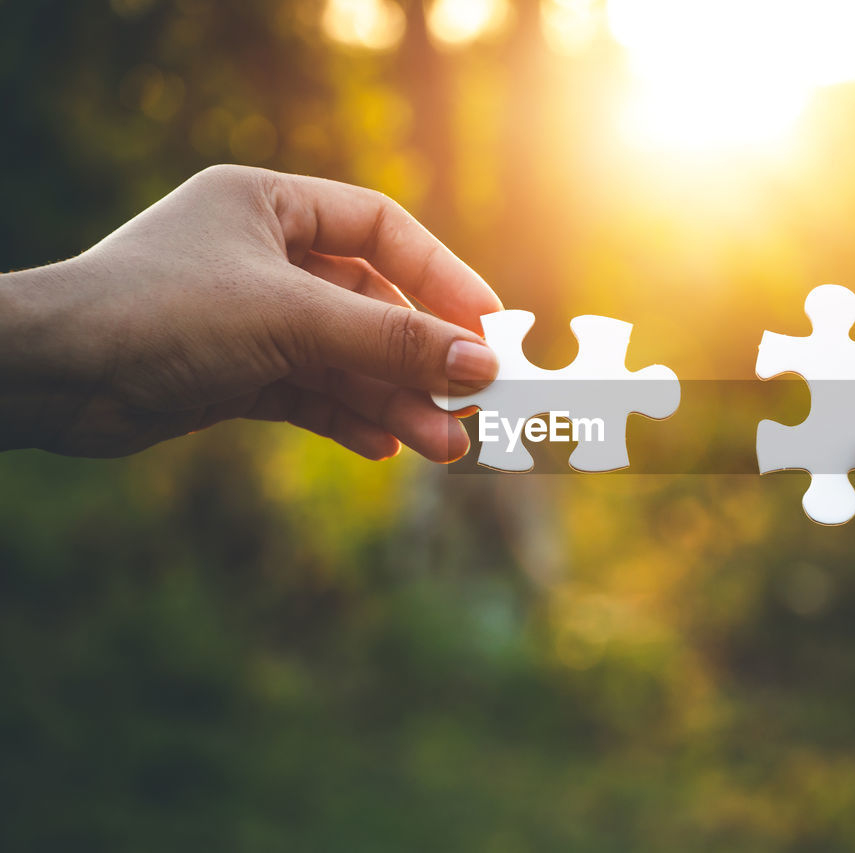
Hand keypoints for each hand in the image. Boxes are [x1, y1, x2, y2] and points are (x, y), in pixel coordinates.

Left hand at [0, 165, 501, 459]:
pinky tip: (386, 445)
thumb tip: (479, 362)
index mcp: (269, 205)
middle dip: (419, 360)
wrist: (50, 379)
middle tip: (471, 406)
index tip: (488, 324)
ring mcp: (250, 317)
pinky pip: (311, 392)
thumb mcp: (290, 318)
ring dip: (394, 400)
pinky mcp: (235, 372)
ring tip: (443, 445)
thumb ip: (389, 341)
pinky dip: (348, 417)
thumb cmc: (159, 312)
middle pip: (369, 305)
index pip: (381, 229)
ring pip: (345, 359)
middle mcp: (263, 256)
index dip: (441, 275)